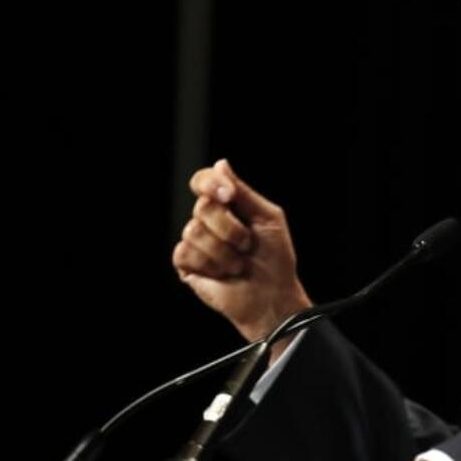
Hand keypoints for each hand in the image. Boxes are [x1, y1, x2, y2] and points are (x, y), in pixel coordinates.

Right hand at [173, 159, 311, 341]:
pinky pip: (186, 252)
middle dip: (230, 228)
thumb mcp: (268, 218)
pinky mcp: (186, 264)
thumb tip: (220, 164)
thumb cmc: (275, 258)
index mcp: (227, 206)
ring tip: (239, 264)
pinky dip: (211, 264)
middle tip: (247, 244)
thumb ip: (244, 193)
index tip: (229, 195)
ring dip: (225, 251)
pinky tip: (223, 273)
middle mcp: (208, 220)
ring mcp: (195, 242)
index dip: (210, 183)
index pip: (204, 181)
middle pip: (202, 207)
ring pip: (193, 230)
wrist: (272, 296)